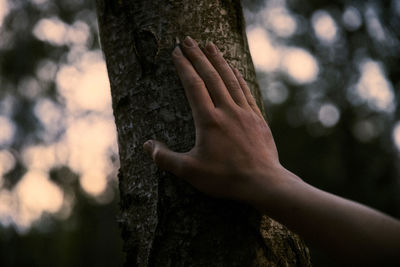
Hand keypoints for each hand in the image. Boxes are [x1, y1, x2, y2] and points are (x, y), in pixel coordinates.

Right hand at [144, 36, 281, 203]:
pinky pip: (245, 91)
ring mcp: (244, 112)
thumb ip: (165, 159)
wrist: (263, 182)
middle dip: (197, 56)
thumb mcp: (190, 172)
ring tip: (209, 45)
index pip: (194, 85)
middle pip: (211, 76)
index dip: (184, 67)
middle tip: (188, 40)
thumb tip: (146, 146)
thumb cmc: (225, 178)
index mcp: (208, 120)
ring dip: (218, 60)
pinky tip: (233, 69)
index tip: (176, 52)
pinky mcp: (257, 118)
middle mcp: (227, 110)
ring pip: (229, 79)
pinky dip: (238, 77)